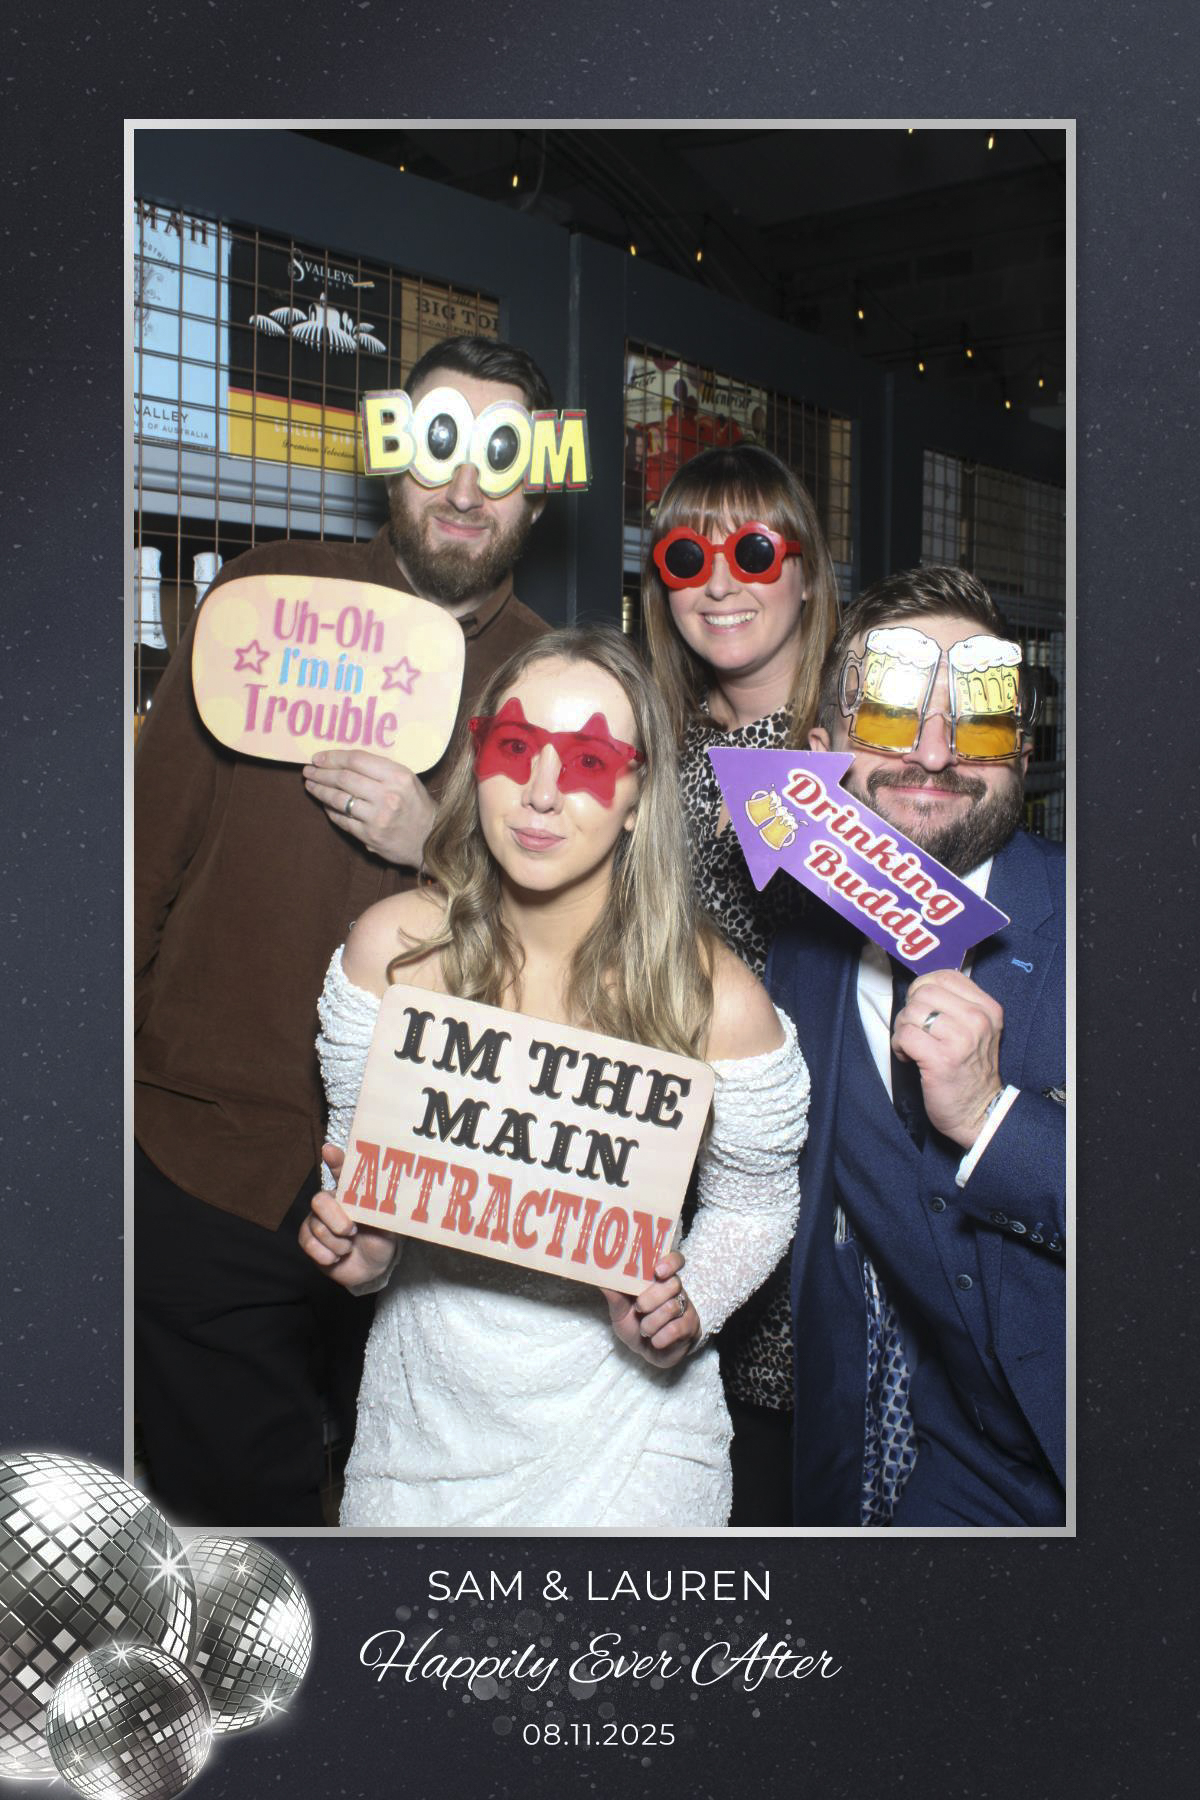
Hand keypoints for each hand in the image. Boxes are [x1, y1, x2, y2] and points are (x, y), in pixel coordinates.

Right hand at [298, 1144, 396, 1287]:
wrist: (372, 1268)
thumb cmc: (381, 1240)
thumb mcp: (388, 1226)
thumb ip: (383, 1211)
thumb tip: (389, 1195)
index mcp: (351, 1193)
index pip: (341, 1171)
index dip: (335, 1160)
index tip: (329, 1150)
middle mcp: (332, 1202)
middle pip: (319, 1200)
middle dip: (336, 1220)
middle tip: (352, 1231)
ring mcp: (317, 1219)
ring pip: (317, 1227)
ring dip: (338, 1245)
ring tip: (349, 1248)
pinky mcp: (308, 1238)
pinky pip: (308, 1243)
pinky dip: (326, 1255)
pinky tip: (336, 1257)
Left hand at [302, 749, 435, 867]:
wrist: (431, 841)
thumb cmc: (418, 806)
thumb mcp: (407, 780)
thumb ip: (381, 770)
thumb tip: (344, 761)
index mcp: (398, 776)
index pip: (357, 760)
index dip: (333, 757)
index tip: (318, 757)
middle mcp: (387, 796)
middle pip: (344, 778)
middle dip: (321, 773)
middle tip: (308, 771)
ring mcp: (377, 818)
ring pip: (339, 799)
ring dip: (320, 791)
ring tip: (311, 785)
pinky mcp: (370, 836)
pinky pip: (342, 820)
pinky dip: (331, 810)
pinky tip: (325, 804)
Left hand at [602, 1250, 699, 1368]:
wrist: (649, 1353)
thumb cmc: (635, 1325)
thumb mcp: (620, 1312)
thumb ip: (614, 1296)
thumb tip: (600, 1280)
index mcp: (659, 1280)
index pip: (674, 1260)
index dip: (670, 1262)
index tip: (657, 1271)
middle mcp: (675, 1290)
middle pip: (673, 1283)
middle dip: (652, 1298)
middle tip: (639, 1308)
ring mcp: (685, 1307)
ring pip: (673, 1307)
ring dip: (652, 1322)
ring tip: (644, 1330)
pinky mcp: (690, 1327)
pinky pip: (677, 1328)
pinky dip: (661, 1336)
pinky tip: (655, 1340)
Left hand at [892, 968, 1004, 1148]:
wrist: (981, 1112)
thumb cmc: (971, 1070)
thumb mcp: (978, 1030)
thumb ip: (957, 1005)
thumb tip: (920, 989)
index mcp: (988, 1008)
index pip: (944, 976)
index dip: (923, 989)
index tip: (922, 1009)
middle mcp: (978, 1020)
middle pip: (923, 992)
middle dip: (910, 1011)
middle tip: (915, 1031)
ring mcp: (961, 1039)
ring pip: (911, 1012)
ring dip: (903, 1029)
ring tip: (912, 1046)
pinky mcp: (941, 1059)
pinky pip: (905, 1035)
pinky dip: (899, 1046)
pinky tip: (909, 1058)